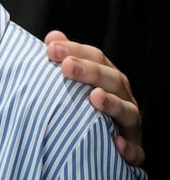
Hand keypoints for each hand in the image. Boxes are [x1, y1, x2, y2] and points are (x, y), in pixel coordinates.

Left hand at [44, 30, 143, 165]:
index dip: (76, 50)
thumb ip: (65, 59)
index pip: (96, 58)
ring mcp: (129, 123)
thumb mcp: (74, 81)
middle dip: (91, 71)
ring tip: (95, 97)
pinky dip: (128, 147)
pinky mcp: (133, 150)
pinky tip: (116, 142)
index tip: (51, 48)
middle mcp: (122, 97)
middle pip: (112, 80)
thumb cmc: (83, 104)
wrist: (102, 142)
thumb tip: (53, 37)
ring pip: (128, 111)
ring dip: (113, 104)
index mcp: (108, 78)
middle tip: (67, 66)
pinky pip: (136, 151)